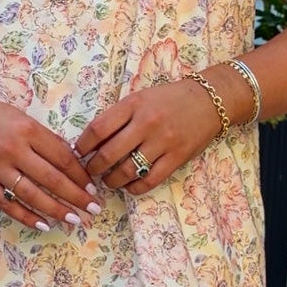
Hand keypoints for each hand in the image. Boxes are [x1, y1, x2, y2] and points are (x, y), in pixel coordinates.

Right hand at [0, 82, 100, 231]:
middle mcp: (13, 149)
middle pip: (53, 178)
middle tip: (94, 209)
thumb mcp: (18, 116)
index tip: (93, 187)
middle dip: (77, 196)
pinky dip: (27, 216)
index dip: (81, 175)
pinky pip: (8, 204)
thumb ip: (41, 138)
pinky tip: (43, 224)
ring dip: (57, 210)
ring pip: (33, 195)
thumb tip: (69, 160)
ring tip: (74, 219)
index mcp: (27, 129)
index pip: (63, 157)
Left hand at [74, 80, 221, 193]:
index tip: (78, 153)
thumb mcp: (140, 98)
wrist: (208, 101)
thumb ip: (119, 117)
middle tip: (90, 171)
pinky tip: (129, 186)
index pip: (98, 128)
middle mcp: (147, 123)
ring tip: (108, 181)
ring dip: (112, 181)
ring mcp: (163, 141)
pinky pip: (150, 180)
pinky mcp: (177, 157)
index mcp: (133, 105)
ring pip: (127, 170)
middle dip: (94, 168)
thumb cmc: (168, 99)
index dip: (83, 145)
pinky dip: (135, 188)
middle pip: (109, 153)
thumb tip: (92, 142)